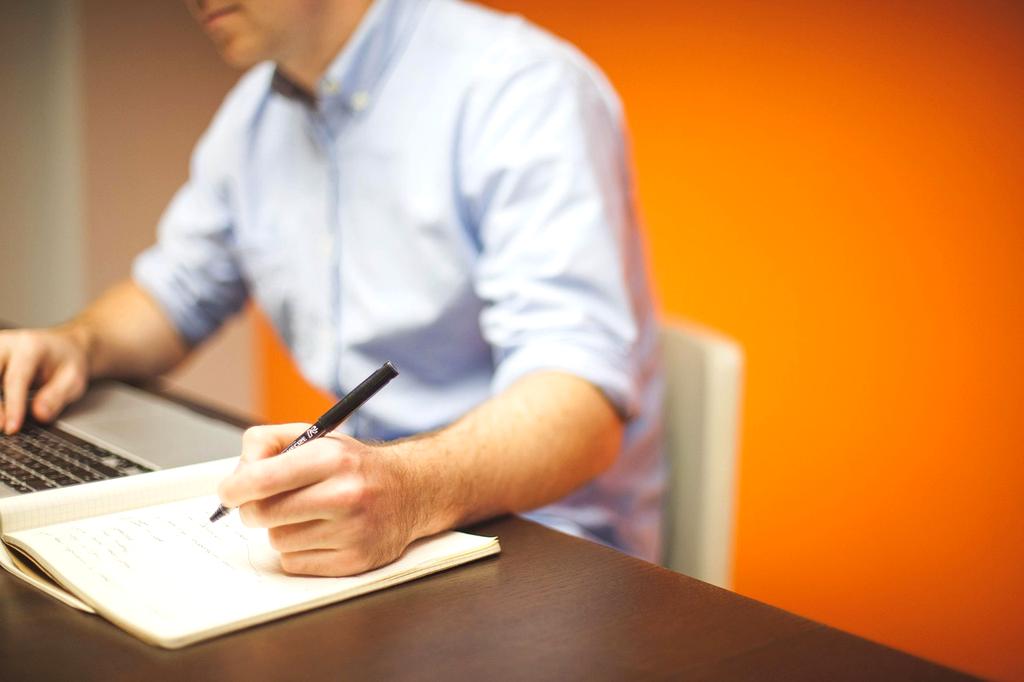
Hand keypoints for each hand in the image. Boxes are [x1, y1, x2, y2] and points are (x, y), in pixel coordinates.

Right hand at [0, 325, 90, 433]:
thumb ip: (57, 396)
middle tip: (2, 427)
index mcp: (31, 347)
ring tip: (1, 422)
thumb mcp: (74, 379)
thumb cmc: (67, 363)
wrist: (62, 346)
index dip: (12, 406)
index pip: (15, 379)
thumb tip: (40, 415)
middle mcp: (7, 344)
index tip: (12, 428)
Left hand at [217, 424, 426, 576]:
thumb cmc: (353, 465)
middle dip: (254, 508)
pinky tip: (320, 533)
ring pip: (276, 540)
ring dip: (281, 529)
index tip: (229, 492)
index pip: (264, 479)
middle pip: (262, 514)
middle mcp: (345, 494)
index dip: (235, 488)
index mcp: (333, 458)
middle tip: (265, 502)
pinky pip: (294, 562)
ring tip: (307, 514)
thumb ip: (268, 443)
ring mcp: (352, 531)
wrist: (410, 490)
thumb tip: (236, 476)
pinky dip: (298, 550)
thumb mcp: (317, 437)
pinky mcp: (354, 561)